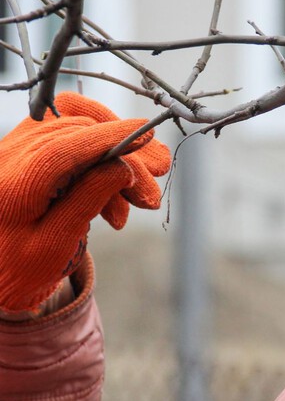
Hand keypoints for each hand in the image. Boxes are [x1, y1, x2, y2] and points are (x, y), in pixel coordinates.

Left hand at [0, 93, 170, 313]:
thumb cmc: (18, 268)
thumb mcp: (56, 244)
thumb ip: (87, 199)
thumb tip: (123, 166)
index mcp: (14, 183)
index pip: (67, 145)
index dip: (110, 136)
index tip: (147, 132)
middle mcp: (11, 156)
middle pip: (81, 135)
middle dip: (125, 158)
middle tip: (154, 189)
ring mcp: (17, 148)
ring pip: (80, 132)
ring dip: (118, 159)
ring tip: (142, 197)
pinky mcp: (28, 150)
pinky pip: (73, 140)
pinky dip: (101, 161)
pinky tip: (117, 197)